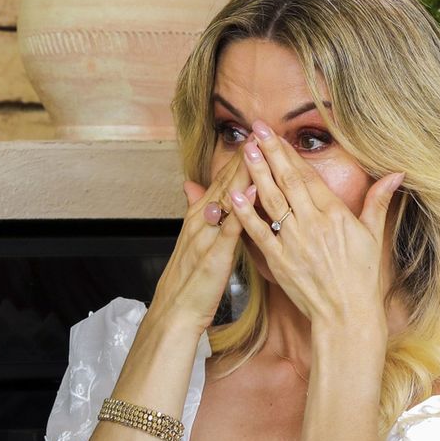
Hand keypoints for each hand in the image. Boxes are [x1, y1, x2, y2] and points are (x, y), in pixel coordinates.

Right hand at [144, 151, 253, 335]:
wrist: (176, 309)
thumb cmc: (192, 278)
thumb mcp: (194, 239)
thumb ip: (198, 211)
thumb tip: (192, 186)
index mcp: (201, 214)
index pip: (224, 178)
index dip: (241, 157)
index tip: (259, 136)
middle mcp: (202, 219)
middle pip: (227, 181)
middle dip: (246, 156)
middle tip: (263, 131)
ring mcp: (207, 234)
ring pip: (228, 197)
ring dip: (245, 172)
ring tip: (261, 149)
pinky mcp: (214, 254)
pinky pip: (231, 227)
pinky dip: (244, 207)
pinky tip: (257, 191)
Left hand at [227, 120, 403, 341]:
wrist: (346, 314)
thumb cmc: (362, 276)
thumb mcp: (373, 236)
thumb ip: (378, 201)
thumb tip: (397, 174)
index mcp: (335, 215)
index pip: (308, 176)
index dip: (289, 153)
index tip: (275, 134)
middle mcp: (312, 224)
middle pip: (287, 181)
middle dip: (270, 153)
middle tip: (255, 129)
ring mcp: (293, 242)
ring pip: (271, 201)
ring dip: (256, 174)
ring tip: (244, 151)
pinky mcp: (278, 261)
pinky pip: (258, 233)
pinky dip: (245, 213)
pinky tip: (233, 195)